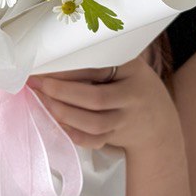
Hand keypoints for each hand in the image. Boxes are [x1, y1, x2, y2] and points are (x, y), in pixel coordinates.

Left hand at [27, 58, 180, 154]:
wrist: (159, 122)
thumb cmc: (133, 85)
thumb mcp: (126, 65)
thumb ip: (100, 59)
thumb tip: (53, 55)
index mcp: (132, 69)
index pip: (98, 68)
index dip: (68, 69)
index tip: (44, 65)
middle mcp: (132, 96)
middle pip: (95, 98)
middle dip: (61, 92)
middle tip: (36, 84)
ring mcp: (126, 120)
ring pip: (94, 123)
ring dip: (64, 113)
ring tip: (42, 101)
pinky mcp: (117, 137)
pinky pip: (93, 140)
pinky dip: (72, 133)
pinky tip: (56, 121)